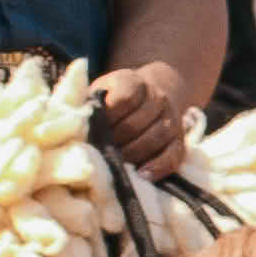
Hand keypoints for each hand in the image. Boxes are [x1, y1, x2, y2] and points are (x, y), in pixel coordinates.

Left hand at [88, 58, 198, 176]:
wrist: (151, 94)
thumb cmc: (113, 99)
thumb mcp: (99, 92)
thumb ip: (88, 105)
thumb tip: (75, 129)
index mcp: (133, 81)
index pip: (124, 99)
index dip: (108, 116)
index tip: (92, 128)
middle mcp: (157, 97)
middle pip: (138, 122)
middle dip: (117, 140)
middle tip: (100, 152)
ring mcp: (172, 118)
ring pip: (157, 137)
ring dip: (134, 153)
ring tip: (116, 164)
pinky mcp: (179, 139)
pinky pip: (174, 154)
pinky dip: (159, 166)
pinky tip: (142, 175)